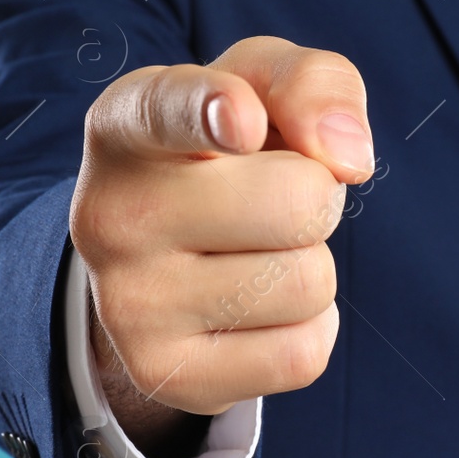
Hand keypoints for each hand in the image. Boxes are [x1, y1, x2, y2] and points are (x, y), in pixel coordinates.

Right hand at [68, 36, 373, 453]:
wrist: (157, 255)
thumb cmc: (225, 150)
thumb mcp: (261, 87)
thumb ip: (315, 83)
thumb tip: (348, 157)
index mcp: (126, 123)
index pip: (168, 110)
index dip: (212, 110)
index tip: (241, 118)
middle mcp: (110, 213)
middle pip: (298, 201)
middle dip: (316, 198)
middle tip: (269, 201)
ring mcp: (129, 303)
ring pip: (309, 282)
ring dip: (309, 264)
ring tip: (253, 252)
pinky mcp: (164, 374)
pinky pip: (303, 355)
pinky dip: (307, 328)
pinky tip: (256, 309)